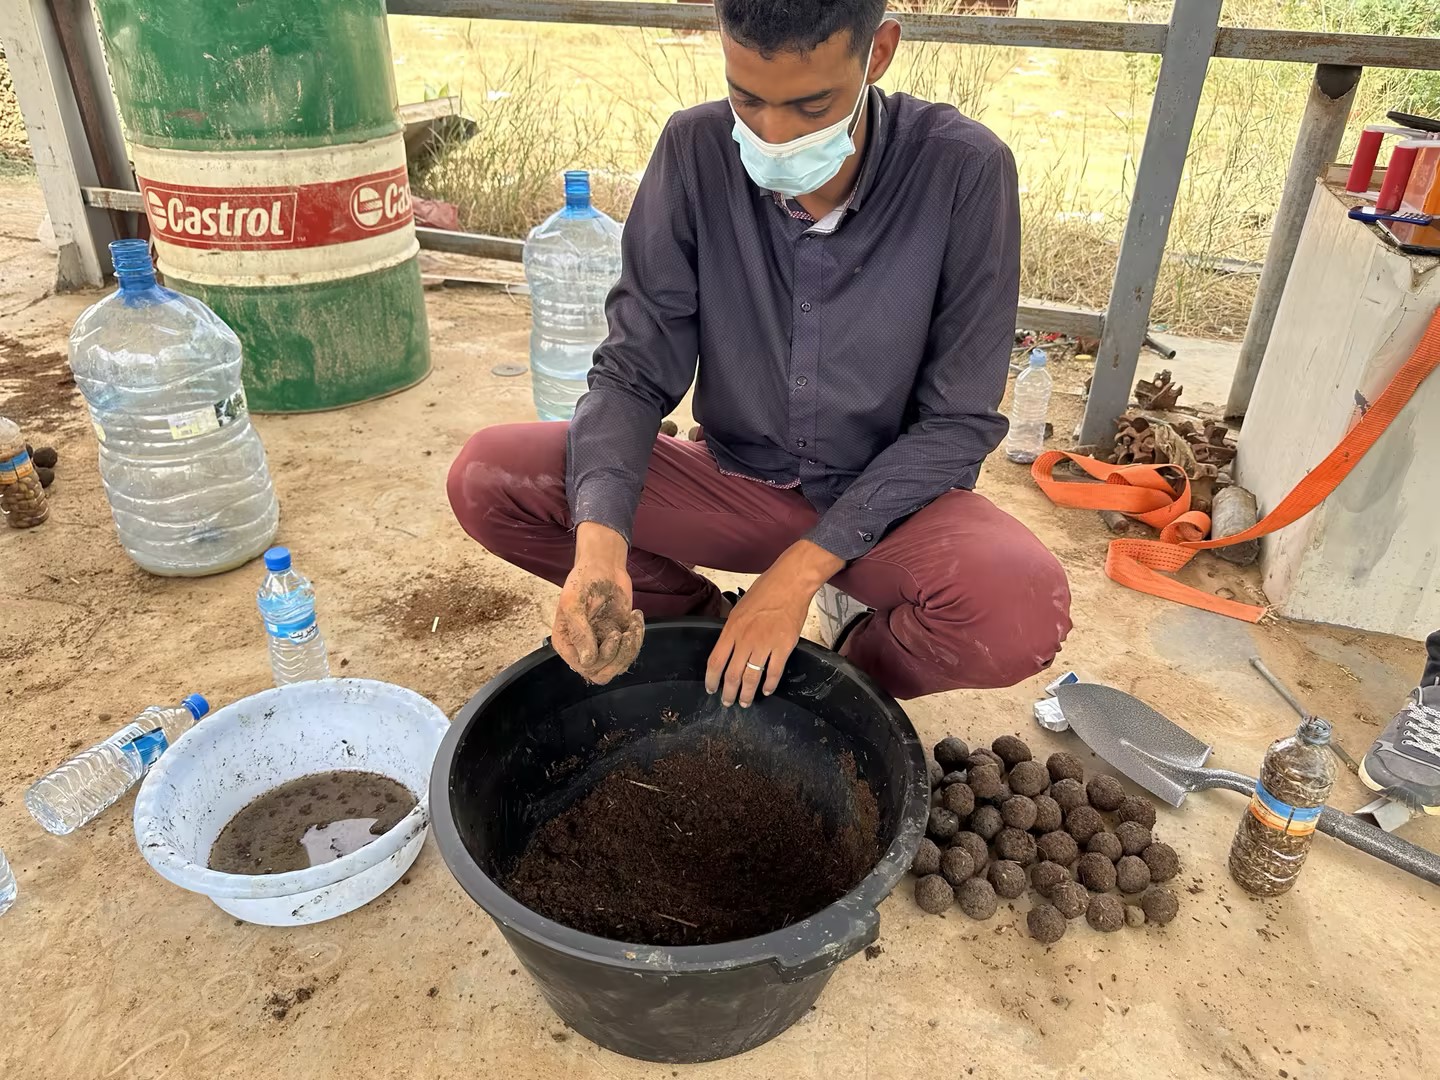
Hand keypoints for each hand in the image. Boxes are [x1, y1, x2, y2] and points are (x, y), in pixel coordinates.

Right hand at [553, 524, 643, 684]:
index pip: (585, 667)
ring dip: (631, 647)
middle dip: (618, 657)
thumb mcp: (574, 603)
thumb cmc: (583, 579)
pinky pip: (630, 652)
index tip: (612, 634)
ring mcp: (601, 644)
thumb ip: (579, 632)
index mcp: (567, 643)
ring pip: (618, 666)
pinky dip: (638, 637)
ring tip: (633, 623)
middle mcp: (583, 648)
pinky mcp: (618, 637)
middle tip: (624, 634)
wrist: (603, 565)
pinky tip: (635, 616)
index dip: (602, 657)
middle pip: (602, 674)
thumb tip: (587, 660)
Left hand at [706, 541, 844, 707]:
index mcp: (732, 629)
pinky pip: (774, 672)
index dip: (711, 679)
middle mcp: (746, 639)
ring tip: (745, 702)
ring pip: (752, 677)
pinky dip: (769, 685)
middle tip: (727, 702)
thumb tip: (729, 647)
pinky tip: (766, 690)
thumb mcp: (739, 608)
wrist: (790, 583)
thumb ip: (733, 630)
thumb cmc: (765, 590)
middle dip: (728, 693)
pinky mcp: (784, 646)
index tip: (711, 689)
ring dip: (747, 693)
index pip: (715, 661)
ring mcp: (765, 644)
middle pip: (732, 675)